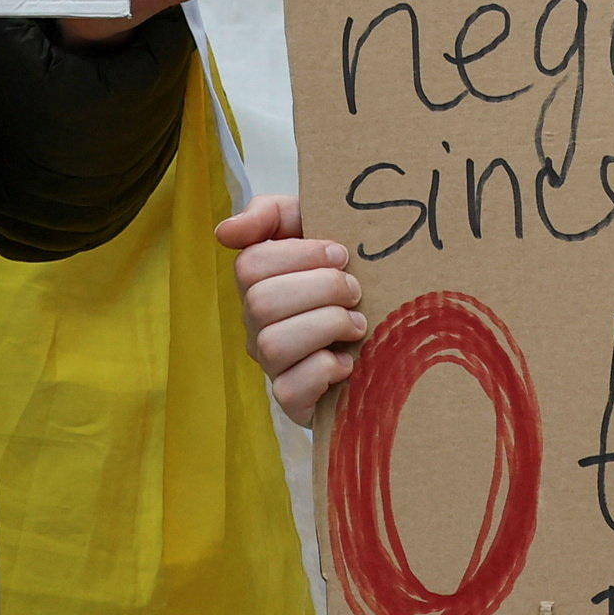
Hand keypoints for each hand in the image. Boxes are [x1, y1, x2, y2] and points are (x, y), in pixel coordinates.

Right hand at [214, 192, 364, 423]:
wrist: (388, 331)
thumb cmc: (343, 275)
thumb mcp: (312, 228)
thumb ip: (271, 214)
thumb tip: (225, 231)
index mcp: (259, 282)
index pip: (251, 264)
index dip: (300, 255)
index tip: (341, 254)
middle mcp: (256, 324)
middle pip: (261, 302)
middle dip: (321, 289)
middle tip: (355, 290)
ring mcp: (270, 364)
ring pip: (273, 344)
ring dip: (326, 326)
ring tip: (357, 324)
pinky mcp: (291, 400)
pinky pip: (290, 388)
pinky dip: (325, 369)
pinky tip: (347, 361)